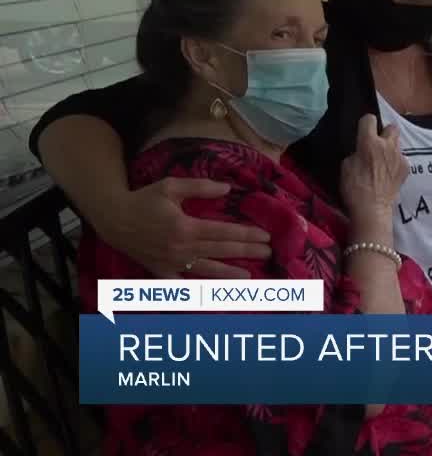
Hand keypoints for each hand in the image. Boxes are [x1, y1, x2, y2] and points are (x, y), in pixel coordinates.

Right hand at [98, 178, 270, 277]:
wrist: (114, 219)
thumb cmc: (144, 200)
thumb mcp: (171, 186)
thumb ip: (200, 187)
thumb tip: (227, 189)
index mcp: (185, 227)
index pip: (224, 233)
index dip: (246, 235)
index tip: (265, 236)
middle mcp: (181, 248)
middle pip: (221, 251)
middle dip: (247, 252)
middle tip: (268, 253)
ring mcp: (171, 263)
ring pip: (207, 270)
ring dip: (229, 274)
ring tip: (249, 277)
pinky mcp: (162, 272)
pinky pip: (183, 283)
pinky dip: (198, 289)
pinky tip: (213, 293)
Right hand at [340, 115, 408, 239]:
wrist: (372, 208)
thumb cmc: (354, 187)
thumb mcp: (346, 165)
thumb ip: (357, 152)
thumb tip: (363, 150)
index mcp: (369, 142)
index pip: (369, 118)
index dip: (365, 123)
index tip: (363, 130)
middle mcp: (387, 145)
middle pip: (392, 127)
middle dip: (385, 132)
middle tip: (378, 143)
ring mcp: (400, 156)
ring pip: (397, 143)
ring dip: (390, 148)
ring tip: (383, 161)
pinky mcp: (407, 168)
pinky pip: (402, 158)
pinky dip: (396, 163)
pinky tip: (389, 173)